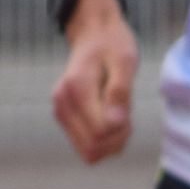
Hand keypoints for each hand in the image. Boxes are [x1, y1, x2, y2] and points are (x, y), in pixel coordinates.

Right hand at [51, 0, 136, 162]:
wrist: (94, 35)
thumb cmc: (113, 46)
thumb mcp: (125, 61)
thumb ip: (120, 91)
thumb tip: (116, 123)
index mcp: (76, 88)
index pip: (100, 133)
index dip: (121, 130)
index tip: (128, 109)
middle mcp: (62, 102)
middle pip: (93, 148)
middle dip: (117, 138)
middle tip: (126, 113)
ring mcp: (60, 112)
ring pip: (89, 153)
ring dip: (111, 141)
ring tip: (119, 114)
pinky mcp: (64, 119)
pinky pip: (87, 148)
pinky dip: (105, 140)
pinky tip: (110, 119)